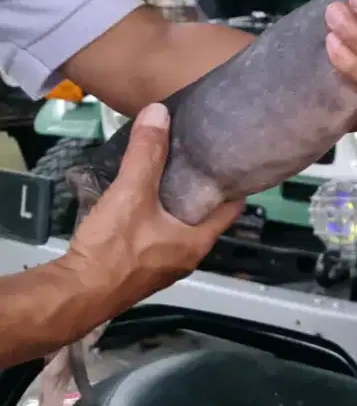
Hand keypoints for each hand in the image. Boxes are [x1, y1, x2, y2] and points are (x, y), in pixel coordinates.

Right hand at [65, 103, 243, 310]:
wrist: (75, 293)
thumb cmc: (113, 248)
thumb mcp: (131, 193)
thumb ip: (146, 153)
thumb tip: (160, 112)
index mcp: (198, 241)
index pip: (231, 207)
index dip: (233, 181)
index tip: (231, 156)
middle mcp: (187, 256)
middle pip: (204, 214)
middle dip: (200, 186)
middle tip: (197, 154)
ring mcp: (163, 265)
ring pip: (178, 224)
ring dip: (175, 201)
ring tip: (168, 168)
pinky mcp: (139, 267)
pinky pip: (156, 234)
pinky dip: (155, 214)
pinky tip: (140, 197)